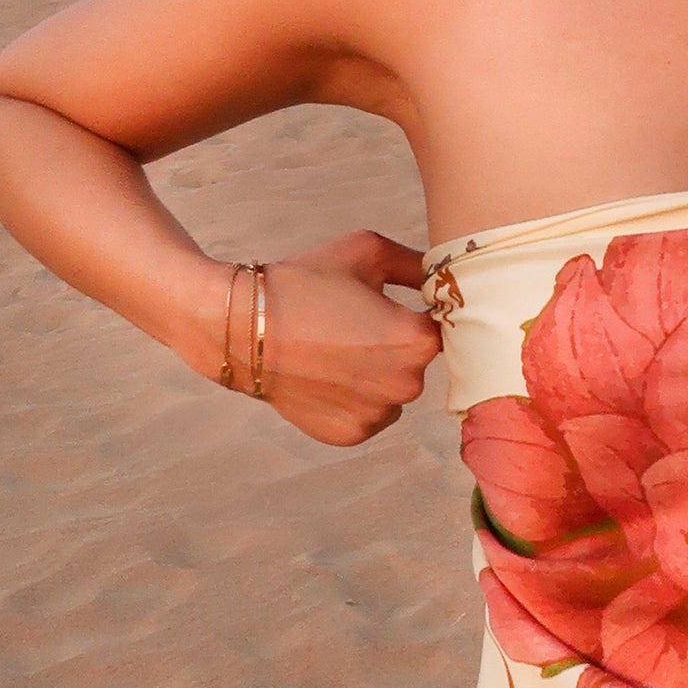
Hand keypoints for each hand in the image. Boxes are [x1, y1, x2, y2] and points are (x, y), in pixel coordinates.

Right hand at [206, 230, 441, 444]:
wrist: (242, 328)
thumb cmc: (305, 284)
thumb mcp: (367, 252)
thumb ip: (418, 264)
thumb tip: (445, 275)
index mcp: (417, 340)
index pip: (442, 326)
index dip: (417, 313)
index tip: (388, 306)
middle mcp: (406, 385)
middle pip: (417, 361)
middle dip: (394, 344)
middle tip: (353, 325)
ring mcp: (378, 415)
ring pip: (394, 390)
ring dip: (377, 374)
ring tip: (336, 350)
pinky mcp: (351, 435)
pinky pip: (370, 414)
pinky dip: (355, 398)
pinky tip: (326, 375)